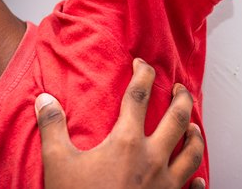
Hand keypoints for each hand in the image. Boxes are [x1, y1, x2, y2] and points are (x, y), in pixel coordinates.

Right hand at [35, 58, 205, 188]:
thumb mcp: (58, 164)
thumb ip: (53, 128)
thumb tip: (44, 99)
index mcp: (127, 143)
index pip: (138, 96)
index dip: (142, 75)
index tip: (142, 64)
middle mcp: (153, 158)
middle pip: (177, 118)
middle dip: (182, 98)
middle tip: (180, 88)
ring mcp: (166, 183)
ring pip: (192, 152)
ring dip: (195, 136)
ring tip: (194, 125)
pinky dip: (196, 181)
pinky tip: (197, 179)